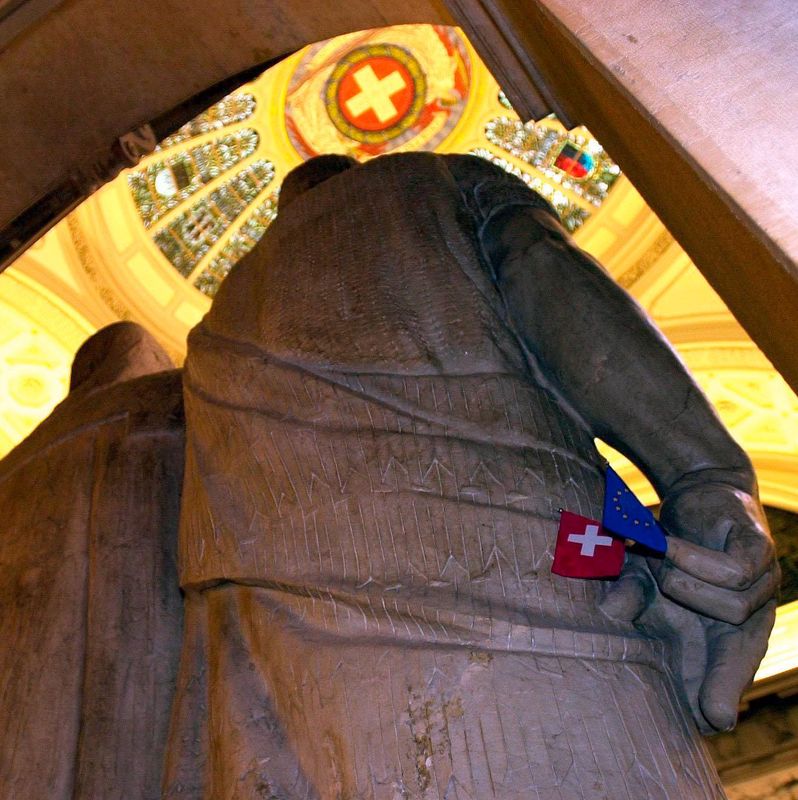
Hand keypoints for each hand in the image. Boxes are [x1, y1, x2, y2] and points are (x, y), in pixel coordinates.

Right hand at [601, 481, 778, 732]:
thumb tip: (611, 616)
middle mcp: (747, 612)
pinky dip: (695, 561)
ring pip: (735, 609)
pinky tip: (667, 545)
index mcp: (720, 625)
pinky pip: (733, 573)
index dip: (717, 693)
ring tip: (659, 564)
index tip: (710, 722)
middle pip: (742, 657)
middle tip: (713, 715)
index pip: (724, 668)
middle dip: (726, 683)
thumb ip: (631, 596)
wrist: (699, 487)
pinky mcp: (760, 550)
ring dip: (687, 588)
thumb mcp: (643, 574)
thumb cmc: (673, 542)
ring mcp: (762, 583)